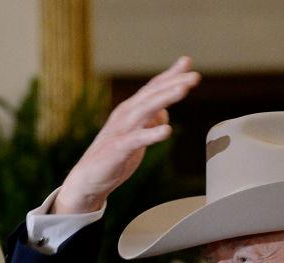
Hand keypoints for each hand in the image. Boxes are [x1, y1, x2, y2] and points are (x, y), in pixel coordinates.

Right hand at [53, 56, 200, 214]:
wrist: (88, 179)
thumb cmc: (113, 157)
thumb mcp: (136, 136)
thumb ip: (149, 122)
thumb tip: (164, 113)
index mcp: (130, 110)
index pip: (153, 88)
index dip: (170, 75)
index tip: (187, 62)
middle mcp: (125, 115)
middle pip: (152, 94)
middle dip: (174, 83)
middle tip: (195, 76)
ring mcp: (121, 130)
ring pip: (145, 110)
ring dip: (165, 99)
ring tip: (183, 91)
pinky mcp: (118, 149)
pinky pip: (137, 139)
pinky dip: (151, 134)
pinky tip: (167, 130)